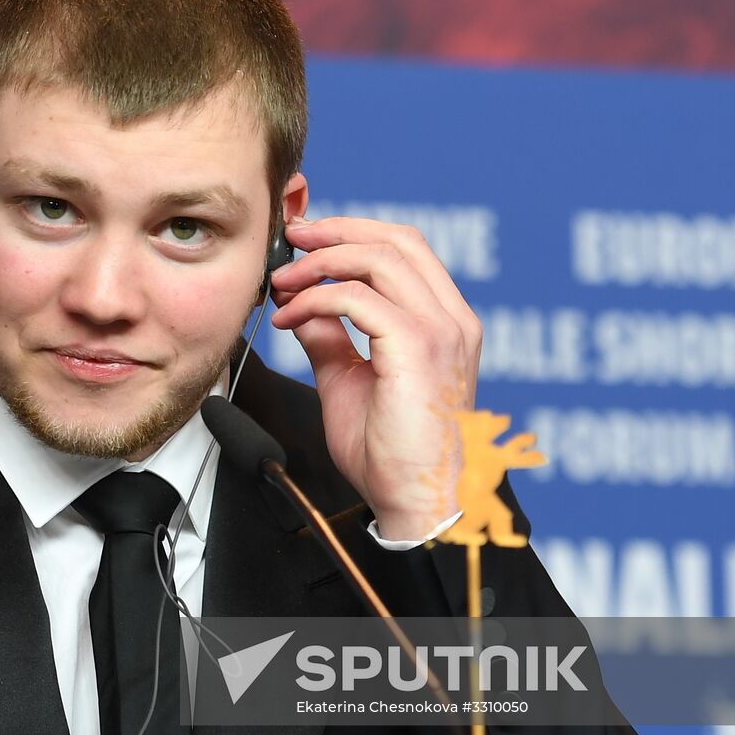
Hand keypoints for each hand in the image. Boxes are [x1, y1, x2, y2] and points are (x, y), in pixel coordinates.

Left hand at [269, 217, 482, 539]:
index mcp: (445, 323)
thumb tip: (303, 306)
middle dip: (336, 231)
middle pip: (397, 239)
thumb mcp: (349, 381)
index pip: (406, 249)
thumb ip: (330, 339)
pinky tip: (290, 318)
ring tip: (283, 283)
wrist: (419, 503)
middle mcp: (452, 320)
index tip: (307, 241)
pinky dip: (316, 299)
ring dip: (319, 264)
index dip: (353, 233)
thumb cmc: (393, 456)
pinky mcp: (417, 348)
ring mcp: (440, 331)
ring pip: (378, 258)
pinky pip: (357, 298)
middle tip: (291, 242)